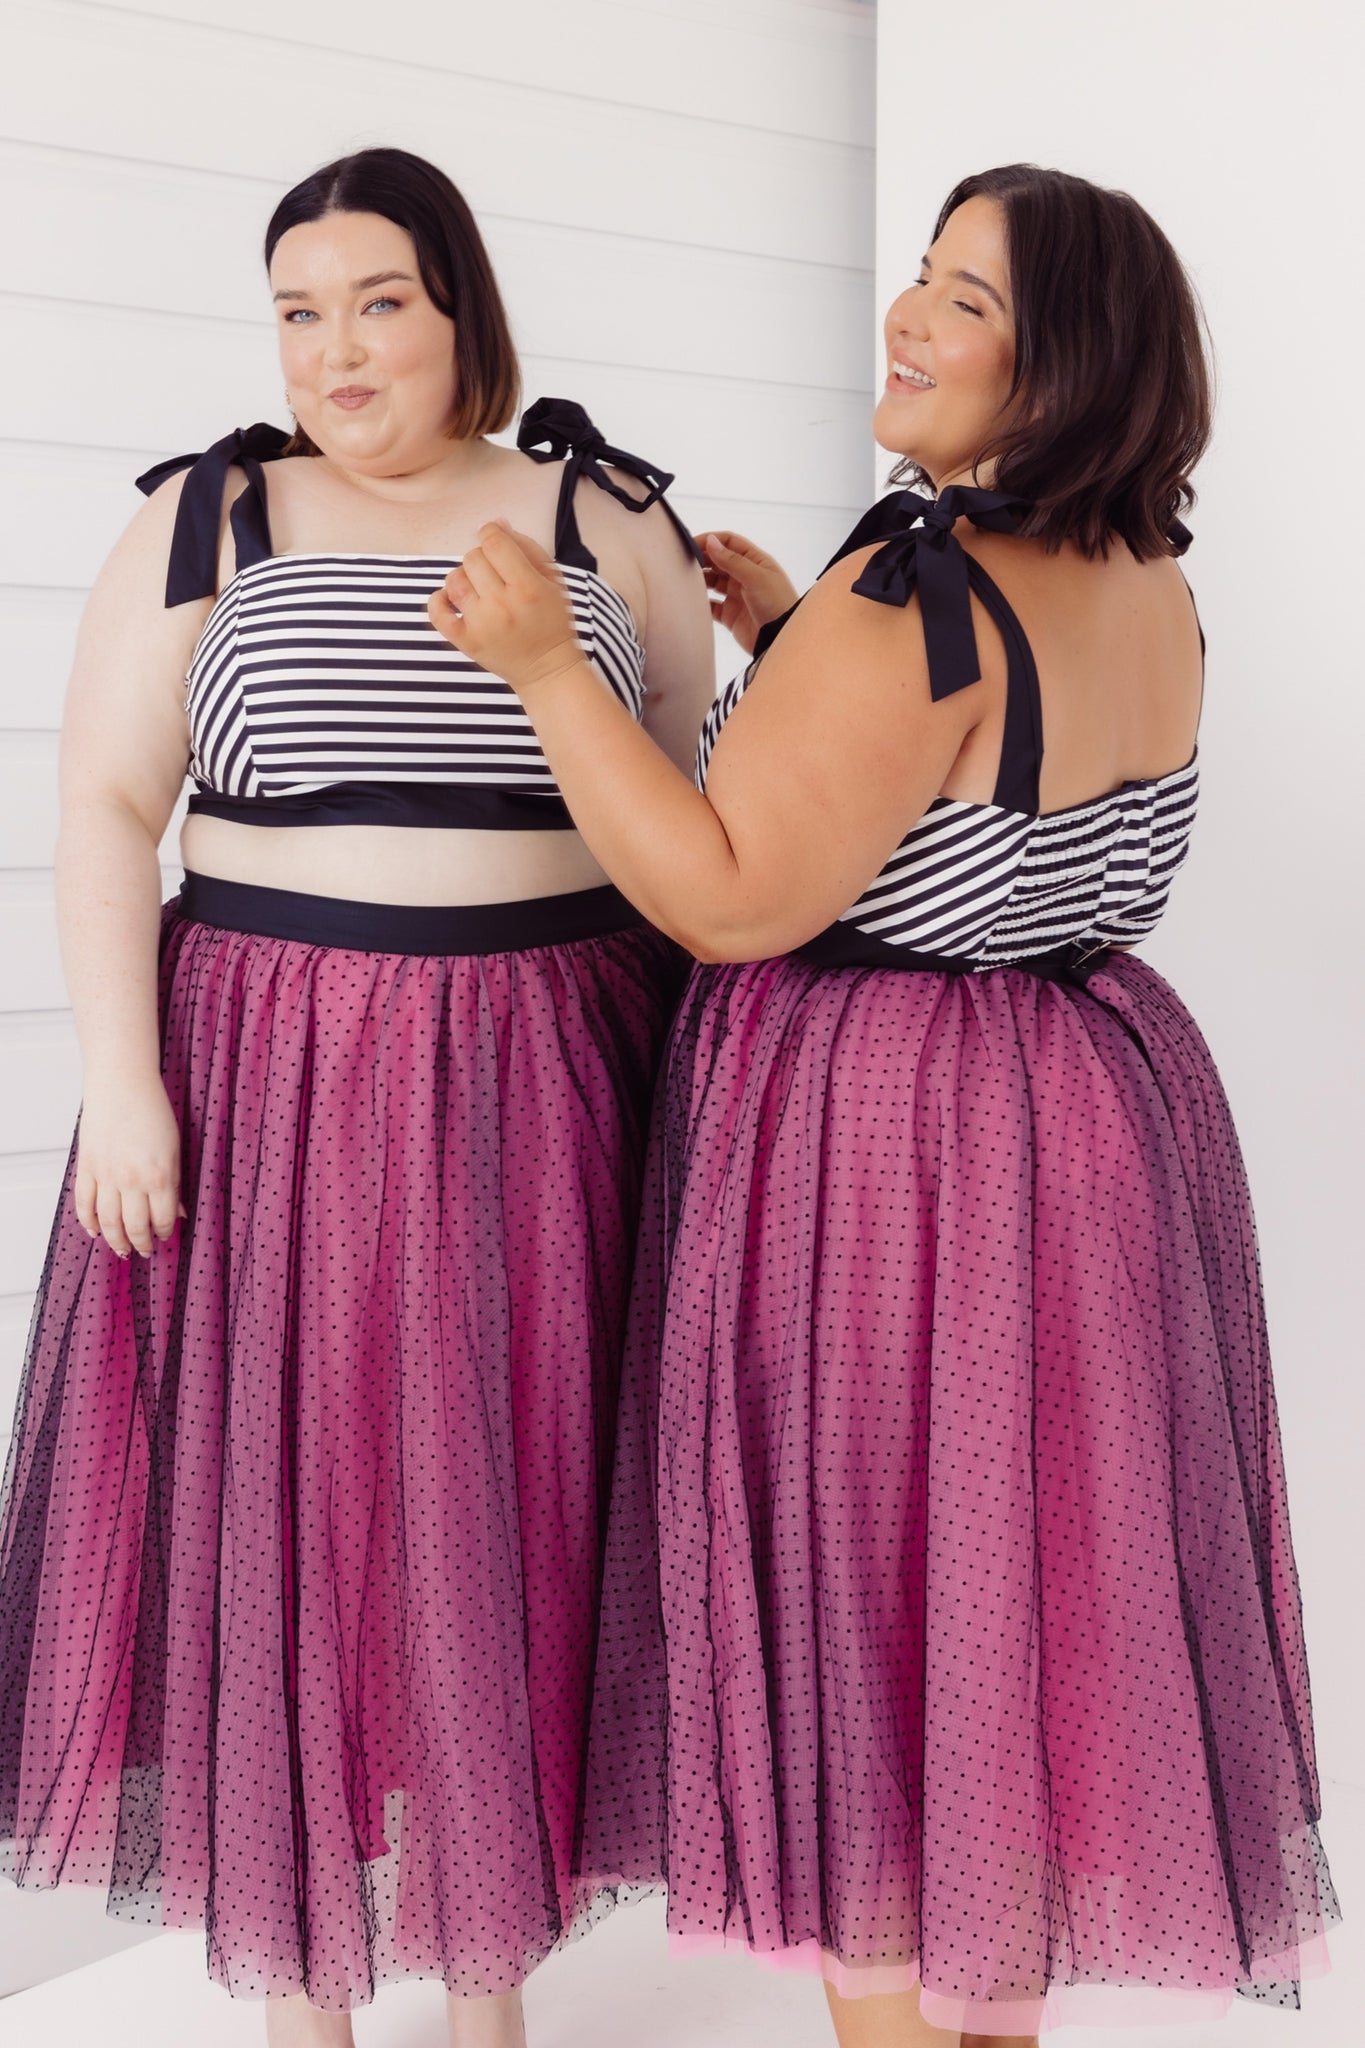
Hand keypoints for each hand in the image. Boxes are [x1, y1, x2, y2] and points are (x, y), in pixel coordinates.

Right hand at [74, 1072, 185, 1258]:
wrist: (122, 1085)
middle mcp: (131, 1179)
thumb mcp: (175, 1148)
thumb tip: (179, 1213)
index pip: (162, 1219)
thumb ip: (175, 1183)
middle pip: (134, 1226)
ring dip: (115, 1240)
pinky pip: (84, 1203)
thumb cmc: (153, 1111)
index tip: (165, 1237)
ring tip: (122, 1250)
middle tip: (144, 1252)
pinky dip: (88, 1221)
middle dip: (141, 1244)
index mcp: (159, 1175)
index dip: (164, 1233)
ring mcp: (106, 1174)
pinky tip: (94, 1231)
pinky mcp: (87, 1166)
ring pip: (108, 1221)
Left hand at [427, 523, 585, 692]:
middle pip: (472, 558)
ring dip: (464, 577)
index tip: (494, 540)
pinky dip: (438, 600)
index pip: (494, 543)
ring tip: (478, 588)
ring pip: (454, 581)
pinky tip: (451, 598)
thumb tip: (496, 523)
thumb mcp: (552, 580)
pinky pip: (436, 612)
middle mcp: (501, 605)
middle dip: (482, 558)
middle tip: (494, 573)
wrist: (546, 669)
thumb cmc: (552, 620)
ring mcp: (480, 625)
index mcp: (527, 587)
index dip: (490, 533)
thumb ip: (526, 547)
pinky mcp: (465, 642)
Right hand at [696, 531, 799, 655]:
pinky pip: (711, 605)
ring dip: (701, 579)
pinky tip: (693, 599)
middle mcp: (745, 576)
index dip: (711, 540)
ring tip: (687, 579)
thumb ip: (732, 560)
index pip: (729, 542)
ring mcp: (737, 595)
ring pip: (713, 581)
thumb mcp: (756, 577)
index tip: (692, 543)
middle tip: (685, 561)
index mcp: (755, 562)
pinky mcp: (730, 615)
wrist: (780, 639)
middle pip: (719, 560)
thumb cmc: (777, 604)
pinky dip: (701, 602)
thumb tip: (711, 541)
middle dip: (703, 558)